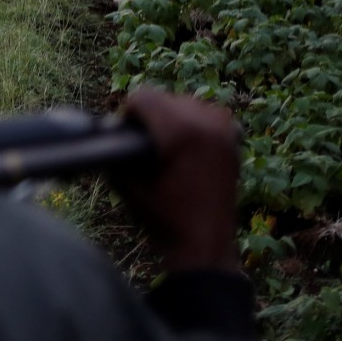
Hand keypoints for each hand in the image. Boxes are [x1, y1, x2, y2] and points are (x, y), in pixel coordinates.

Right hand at [113, 89, 241, 273]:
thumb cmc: (163, 216)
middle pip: (165, 98)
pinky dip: (195, 123)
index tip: (124, 133)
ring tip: (165, 143)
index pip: (143, 97)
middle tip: (143, 142)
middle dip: (150, 115)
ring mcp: (223, 130)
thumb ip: (116, 150)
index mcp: (180, 131)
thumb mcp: (127, 183)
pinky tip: (188, 143)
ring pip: (187, 103)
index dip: (128, 115)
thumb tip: (108, 130)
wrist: (203, 243)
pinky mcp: (233, 139)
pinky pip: (208, 115)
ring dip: (172, 117)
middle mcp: (206, 123)